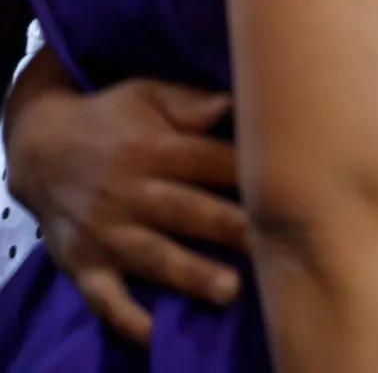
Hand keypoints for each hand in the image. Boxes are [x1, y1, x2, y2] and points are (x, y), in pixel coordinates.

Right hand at [4, 51, 246, 341]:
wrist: (36, 149)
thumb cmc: (110, 120)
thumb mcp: (147, 96)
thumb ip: (192, 103)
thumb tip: (237, 101)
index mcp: (154, 149)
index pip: (208, 161)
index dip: (247, 173)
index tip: (289, 185)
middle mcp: (130, 192)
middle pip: (187, 211)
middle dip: (228, 227)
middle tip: (271, 243)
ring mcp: (106, 233)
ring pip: (154, 256)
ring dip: (191, 274)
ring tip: (230, 289)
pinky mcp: (84, 264)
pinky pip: (105, 297)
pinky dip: (127, 317)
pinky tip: (155, 332)